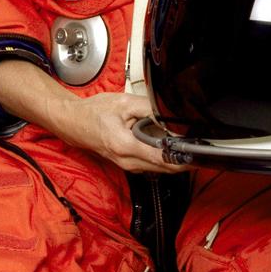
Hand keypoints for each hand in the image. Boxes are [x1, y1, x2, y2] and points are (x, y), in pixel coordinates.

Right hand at [52, 90, 188, 174]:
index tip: (197, 149)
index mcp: (125, 146)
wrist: (73, 123)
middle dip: (182, 157)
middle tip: (195, 142)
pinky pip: (151, 165)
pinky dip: (161, 157)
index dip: (184, 156)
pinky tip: (164, 144)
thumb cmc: (93, 112)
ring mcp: (128, 166)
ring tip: (181, 141)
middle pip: (165, 167)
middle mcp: (128, 162)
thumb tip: (171, 115)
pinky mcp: (128, 166)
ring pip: (159, 168)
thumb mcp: (123, 103)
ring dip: (173, 158)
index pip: (163, 158)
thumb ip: (149, 109)